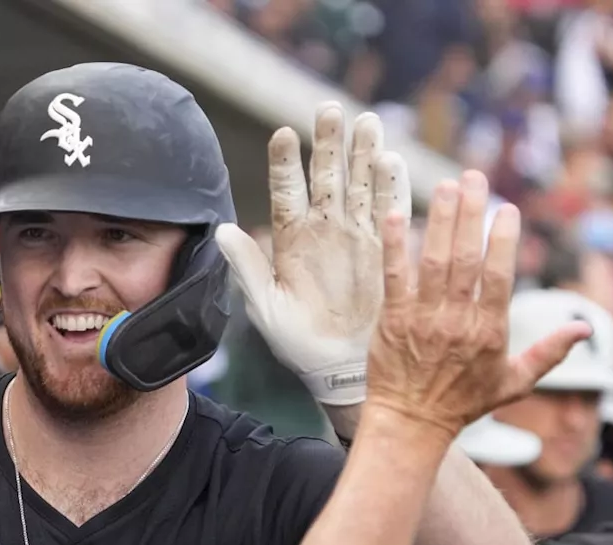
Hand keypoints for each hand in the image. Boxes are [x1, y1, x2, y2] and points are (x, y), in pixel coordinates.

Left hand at [215, 103, 410, 405]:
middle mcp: (324, 229)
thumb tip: (219, 228)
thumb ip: (245, 266)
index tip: (283, 134)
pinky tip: (391, 159)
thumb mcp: (265, 306)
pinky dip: (392, 186)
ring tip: (364, 120)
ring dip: (363, 153)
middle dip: (329, 142)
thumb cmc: (298, 342)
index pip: (287, 191)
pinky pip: (391, 210)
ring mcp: (357, 235)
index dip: (285, 163)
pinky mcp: (386, 248)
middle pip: (327, 176)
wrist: (340, 368)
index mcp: (290, 239)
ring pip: (361, 184)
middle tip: (329, 109)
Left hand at [366, 171, 589, 437]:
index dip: (502, 241)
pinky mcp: (392, 320)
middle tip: (472, 178)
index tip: (506, 209)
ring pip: (433, 262)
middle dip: (470, 215)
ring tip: (445, 186)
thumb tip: (584, 327)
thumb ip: (549, 353)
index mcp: (489, 332)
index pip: (498, 278)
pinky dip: (395, 246)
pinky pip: (394, 276)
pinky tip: (397, 215)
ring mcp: (422, 320)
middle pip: (466, 260)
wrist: (411, 422)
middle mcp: (456, 322)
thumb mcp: (515, 383)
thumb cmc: (463, 402)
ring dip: (440, 221)